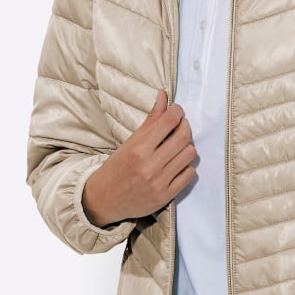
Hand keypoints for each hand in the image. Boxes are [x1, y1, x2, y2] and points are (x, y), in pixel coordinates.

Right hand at [83, 90, 196, 226]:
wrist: (104, 200)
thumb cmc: (117, 167)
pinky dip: (186, 166)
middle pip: (183, 137)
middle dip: (185, 127)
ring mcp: (159, 183)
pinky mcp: (166, 196)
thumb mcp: (130, 142)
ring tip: (177, 146)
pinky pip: (189, 174)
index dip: (177, 111)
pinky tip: (177, 164)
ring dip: (187, 147)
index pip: (168, 122)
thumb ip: (151, 119)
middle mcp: (149, 166)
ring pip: (190, 154)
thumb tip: (163, 95)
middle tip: (180, 126)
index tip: (177, 110)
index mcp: (138, 148)